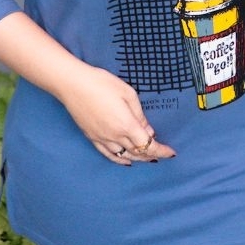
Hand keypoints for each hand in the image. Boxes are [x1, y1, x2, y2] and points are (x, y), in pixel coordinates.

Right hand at [57, 64, 176, 165]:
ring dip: (137, 158)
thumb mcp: (128, 93)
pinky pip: (108, 155)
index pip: (148, 145)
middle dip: (152, 155)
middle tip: (162, 153)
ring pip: (124, 156)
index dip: (161, 151)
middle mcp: (115, 136)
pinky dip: (119, 160)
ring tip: (147, 157)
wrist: (73, 84)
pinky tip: (126, 161)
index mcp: (127, 124)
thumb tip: (148, 131)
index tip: (171, 153)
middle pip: (137, 152)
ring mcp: (102, 139)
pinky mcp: (92, 138)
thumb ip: (140, 114)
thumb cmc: (102, 83)